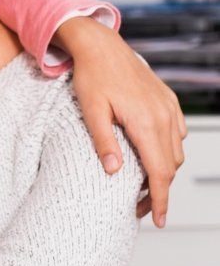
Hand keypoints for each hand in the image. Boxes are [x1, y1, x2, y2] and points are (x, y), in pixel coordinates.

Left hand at [56, 17, 186, 225]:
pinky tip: (149, 155)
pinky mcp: (168, 101)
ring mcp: (168, 108)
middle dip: (158, 190)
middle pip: (169, 166)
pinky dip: (167, 150)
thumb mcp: (90, 111)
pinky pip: (176, 133)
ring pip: (175, 151)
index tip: (157, 220)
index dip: (160, 200)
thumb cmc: (92, 76)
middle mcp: (163, 117)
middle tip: (137, 208)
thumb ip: (103, 142)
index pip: (159, 172)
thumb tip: (113, 172)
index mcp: (145, 122)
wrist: (102, 46)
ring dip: (162, 171)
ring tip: (141, 185)